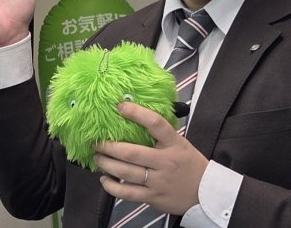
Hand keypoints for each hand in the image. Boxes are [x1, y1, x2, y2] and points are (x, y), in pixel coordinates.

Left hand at [93, 103, 208, 214]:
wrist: (207, 195)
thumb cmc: (189, 164)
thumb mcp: (180, 144)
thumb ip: (161, 134)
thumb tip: (134, 114)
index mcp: (174, 144)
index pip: (156, 124)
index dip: (137, 113)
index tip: (120, 106)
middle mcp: (166, 162)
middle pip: (132, 152)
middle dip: (109, 146)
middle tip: (96, 142)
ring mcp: (159, 181)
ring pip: (126, 172)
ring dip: (106, 164)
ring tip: (97, 157)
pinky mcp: (153, 198)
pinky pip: (128, 193)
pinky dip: (112, 187)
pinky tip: (104, 180)